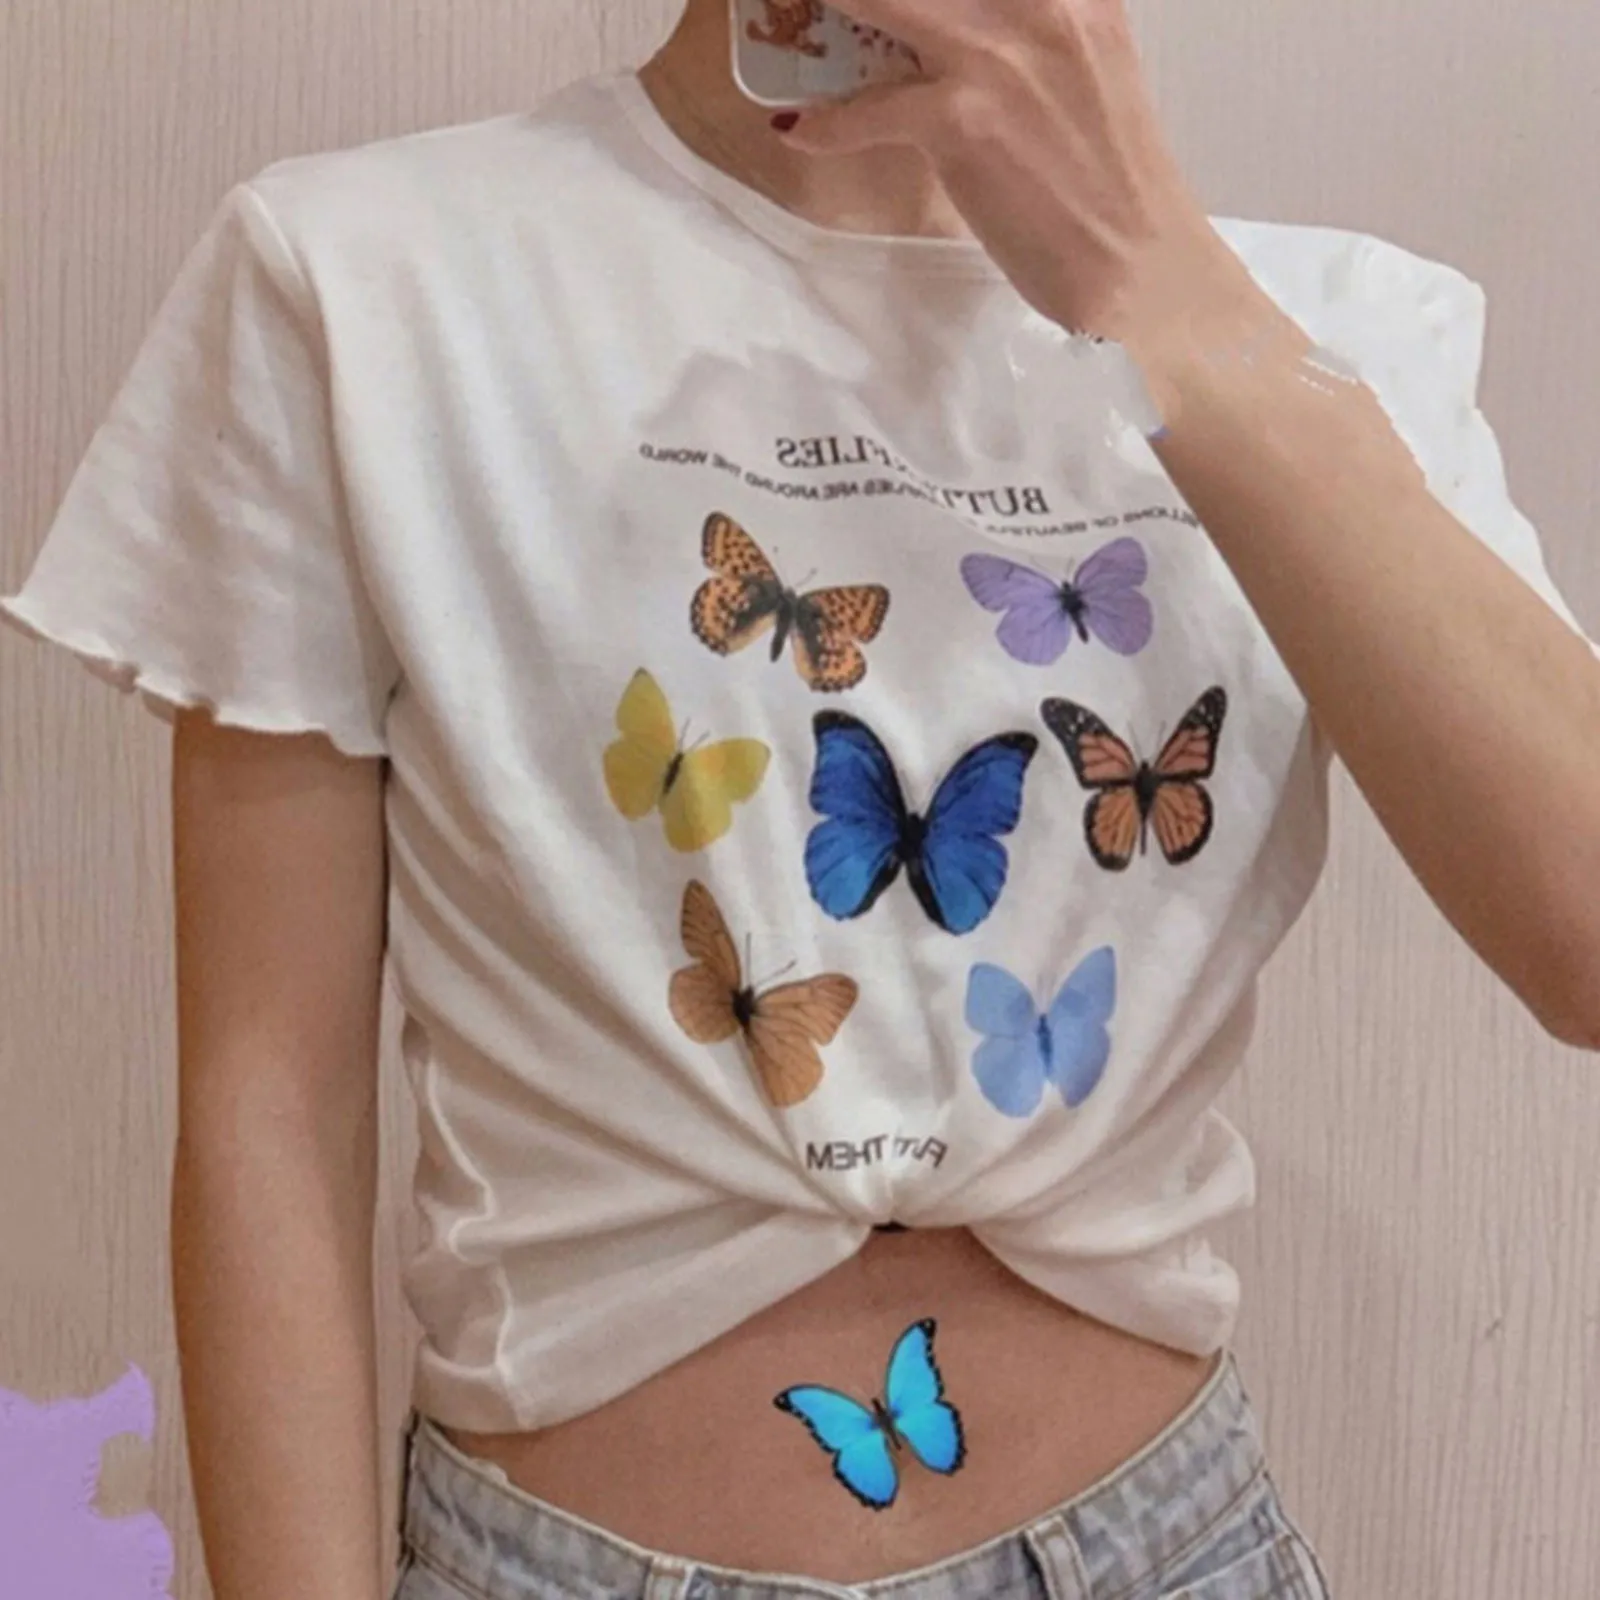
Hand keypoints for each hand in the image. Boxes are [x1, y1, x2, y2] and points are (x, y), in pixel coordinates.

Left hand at [775, 0, 1260, 352]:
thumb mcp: (1084, 68)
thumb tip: (955, 27)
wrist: (1134, 264)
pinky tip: (803, 129)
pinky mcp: (965, 119)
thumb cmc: (1106, 184)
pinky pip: (869, 108)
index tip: (881, 3)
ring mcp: (997, 55)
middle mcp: (1038, 0)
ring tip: (792, 23)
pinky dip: (827, 124)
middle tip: (814, 6)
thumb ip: (1028, 30)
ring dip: (825, 7)